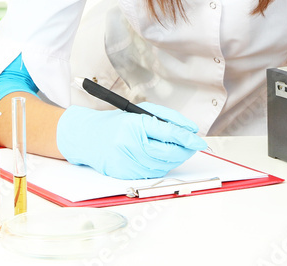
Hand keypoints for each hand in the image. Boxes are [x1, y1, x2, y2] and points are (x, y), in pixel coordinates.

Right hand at [56, 102, 207, 179]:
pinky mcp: (125, 175)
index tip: (199, 140)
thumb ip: (166, 118)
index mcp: (134, 124)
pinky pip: (152, 174)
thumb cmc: (115, 123)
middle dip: (185, 150)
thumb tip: (189, 129)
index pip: (168, 132)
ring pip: (163, 165)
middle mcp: (130, 144)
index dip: (187, 138)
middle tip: (194, 145)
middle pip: (168, 153)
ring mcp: (127, 162)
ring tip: (178, 149)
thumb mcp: (140, 112)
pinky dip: (162, 166)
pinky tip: (162, 158)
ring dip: (175, 158)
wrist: (87, 138)